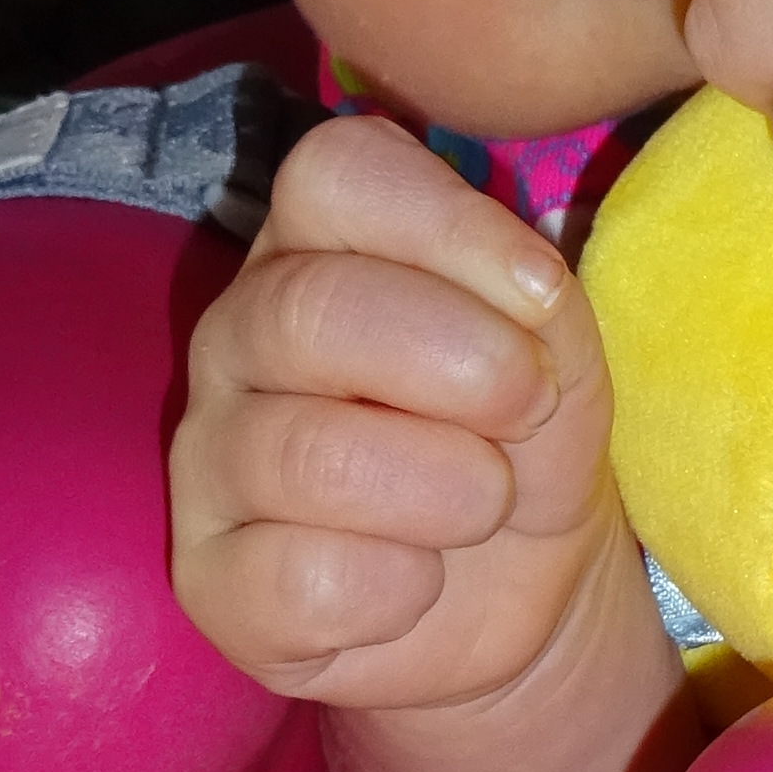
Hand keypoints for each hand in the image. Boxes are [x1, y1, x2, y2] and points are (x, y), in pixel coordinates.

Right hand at [171, 114, 629, 709]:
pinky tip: (420, 583)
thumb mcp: (563, 361)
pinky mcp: (210, 583)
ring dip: (444, 486)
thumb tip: (527, 297)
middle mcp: (239, 337)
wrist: (525, 599)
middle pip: (306, 308)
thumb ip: (542, 307)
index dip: (449, 224)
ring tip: (485, 505)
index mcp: (317, 247)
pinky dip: (398, 590)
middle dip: (458, 361)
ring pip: (304, 454)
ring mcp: (209, 460)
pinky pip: (298, 580)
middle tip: (528, 407)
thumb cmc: (524, 448)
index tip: (544, 294)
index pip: (333, 172)